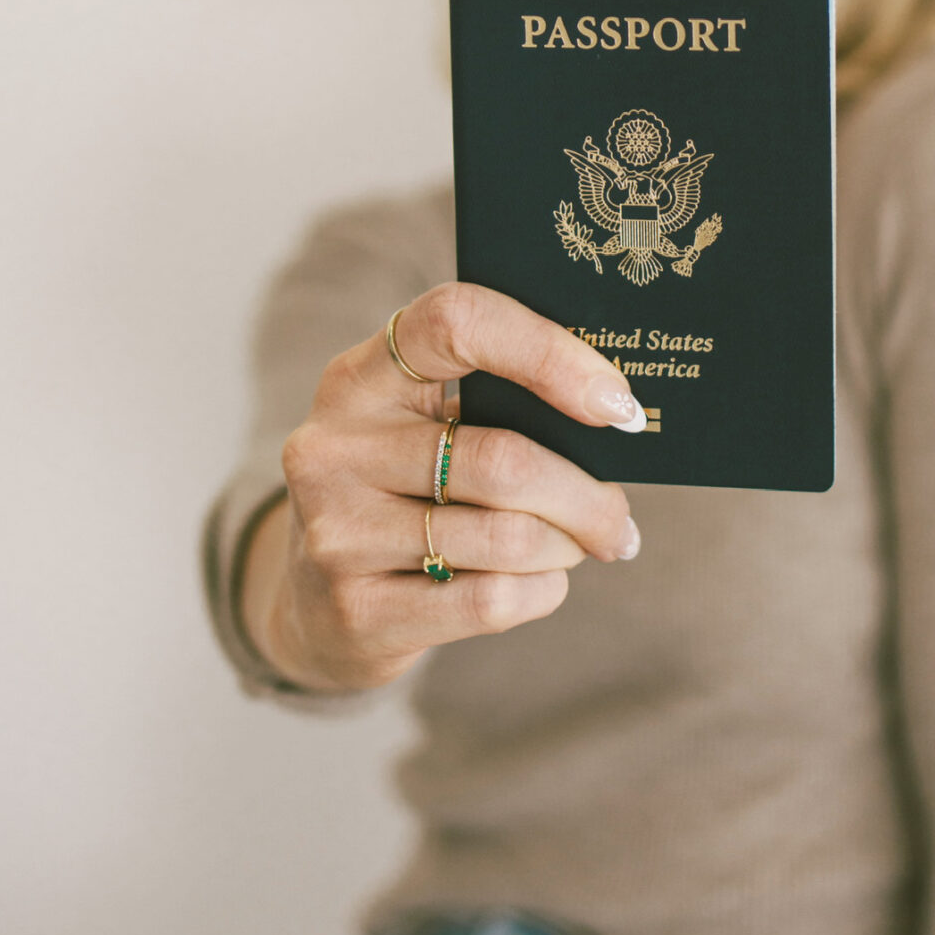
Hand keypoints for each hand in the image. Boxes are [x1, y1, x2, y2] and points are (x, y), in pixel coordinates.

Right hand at [240, 282, 644, 692]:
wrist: (316, 608)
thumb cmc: (403, 495)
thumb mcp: (419, 430)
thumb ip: (494, 406)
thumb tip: (615, 415)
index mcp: (359, 377)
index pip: (457, 323)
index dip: (550, 354)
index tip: (616, 404)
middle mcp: (335, 445)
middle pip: (503, 459)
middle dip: (586, 494)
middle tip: (618, 513)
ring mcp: (337, 531)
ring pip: (508, 536)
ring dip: (569, 544)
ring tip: (584, 544)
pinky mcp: (357, 612)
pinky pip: (491, 600)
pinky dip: (542, 590)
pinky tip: (545, 581)